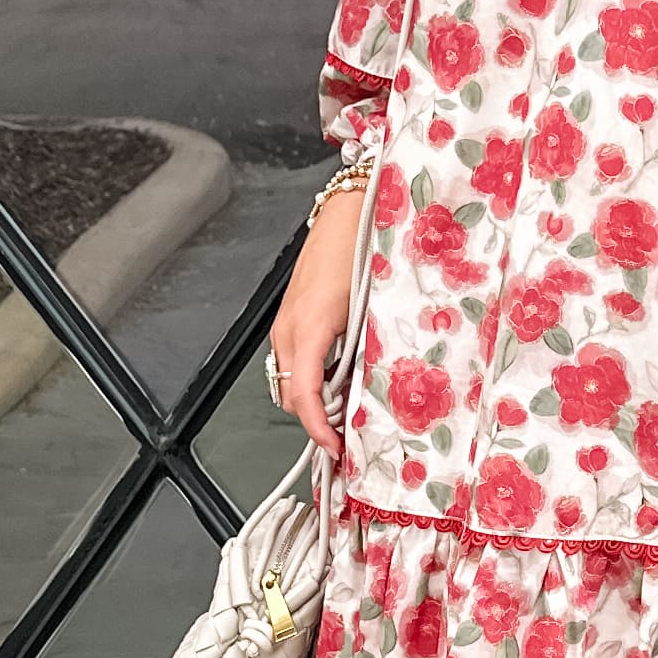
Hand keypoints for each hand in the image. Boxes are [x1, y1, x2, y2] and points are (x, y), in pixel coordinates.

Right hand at [268, 182, 364, 463]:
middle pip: (290, 394)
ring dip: (312, 398)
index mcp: (311, 326)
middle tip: (347, 433)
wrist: (349, 210)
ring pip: (288, 379)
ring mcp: (286, 322)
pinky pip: (292, 359)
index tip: (336, 448)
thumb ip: (367, 351)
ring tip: (345, 407)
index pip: (304, 394)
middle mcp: (290, 328)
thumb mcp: (372, 307)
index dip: (318, 428)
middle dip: (315, 419)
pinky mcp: (290, 316)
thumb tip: (370, 390)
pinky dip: (310, 376)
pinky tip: (337, 375)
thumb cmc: (363, 249)